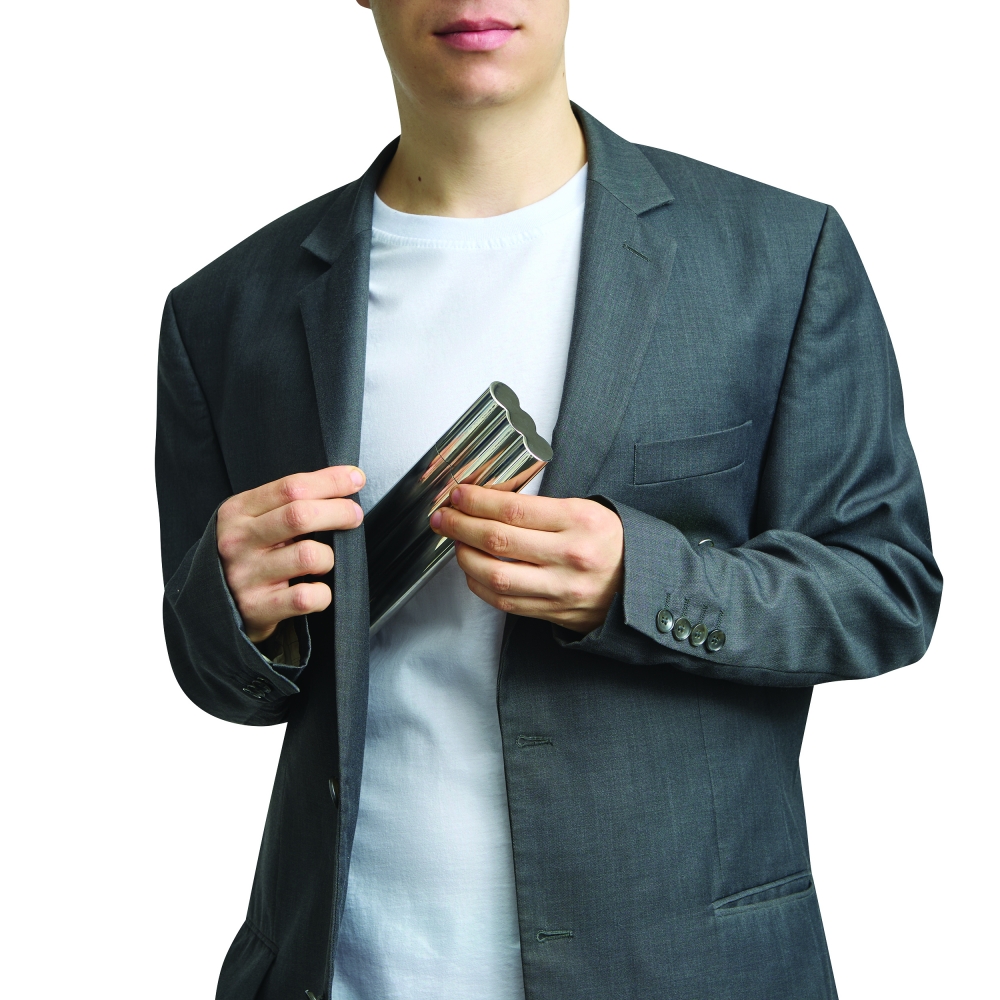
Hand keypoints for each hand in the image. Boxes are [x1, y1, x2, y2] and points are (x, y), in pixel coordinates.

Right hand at [216, 466, 364, 642]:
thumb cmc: (250, 556)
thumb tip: (346, 483)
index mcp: (237, 512)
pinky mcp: (256, 608)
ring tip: (323, 562)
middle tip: (354, 516)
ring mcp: (245, 576)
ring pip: (308, 556)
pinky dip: (322, 593)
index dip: (330, 481)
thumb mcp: (256, 521)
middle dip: (338, 511)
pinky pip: (306, 597)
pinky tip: (318, 590)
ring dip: (328, 557)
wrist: (218, 607)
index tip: (355, 479)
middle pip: (299, 516)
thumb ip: (289, 504)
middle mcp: (237, 541)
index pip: (290, 488)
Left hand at [429, 485, 623, 633]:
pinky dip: (479, 584)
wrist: (640, 584)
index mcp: (579, 521)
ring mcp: (561, 588)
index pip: (514, 509)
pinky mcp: (553, 612)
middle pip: (498, 540)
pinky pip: (505, 601)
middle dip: (461, 526)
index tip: (458, 494)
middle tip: (443, 517)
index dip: (477, 501)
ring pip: (495, 575)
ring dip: (464, 557)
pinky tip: (472, 570)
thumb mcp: (585, 510)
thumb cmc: (609, 541)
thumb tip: (488, 502)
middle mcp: (570, 556)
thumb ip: (540, 509)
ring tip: (455, 543)